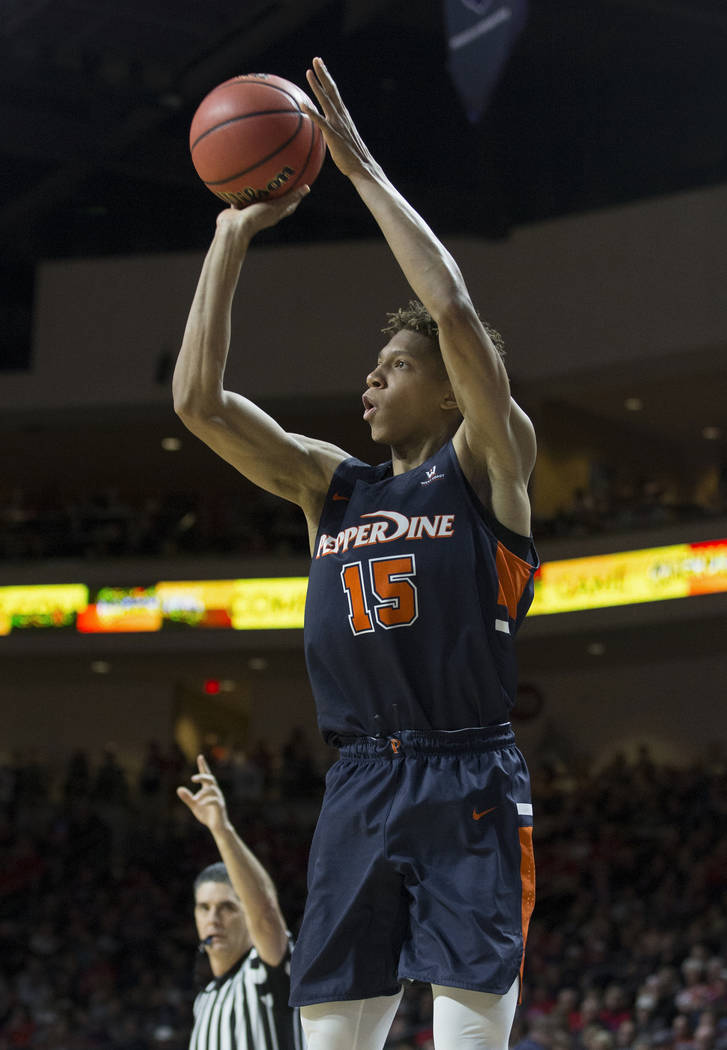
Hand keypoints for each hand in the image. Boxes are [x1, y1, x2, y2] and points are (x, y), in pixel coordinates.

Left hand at [176, 754, 229, 834]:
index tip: (200, 756)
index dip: (203, 766)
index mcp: (208, 789)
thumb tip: (178, 789)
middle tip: (192, 779)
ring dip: (202, 793)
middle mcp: (215, 791)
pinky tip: (200, 804)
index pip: (206, 775)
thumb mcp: (195, 805)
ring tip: (195, 800)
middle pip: (210, 779)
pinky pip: (214, 800)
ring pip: (211, 789)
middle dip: (202, 776)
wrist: (217, 827)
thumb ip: (188, 798)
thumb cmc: (207, 814)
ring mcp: (218, 798)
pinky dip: (207, 800)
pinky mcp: (220, 806)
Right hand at [215, 184, 309, 237]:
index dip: (295, 197)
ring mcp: (251, 212)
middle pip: (273, 201)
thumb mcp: (276, 206)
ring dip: (258, 189)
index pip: (289, 206)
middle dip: (277, 191)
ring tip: (260, 174)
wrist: (234, 227)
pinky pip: (241, 197)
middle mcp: (264, 213)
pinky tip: (240, 177)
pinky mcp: (239, 209)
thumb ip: (290, 197)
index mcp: (275, 215)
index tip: (300, 186)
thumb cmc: (257, 217)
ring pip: (256, 199)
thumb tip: (307, 187)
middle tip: (280, 176)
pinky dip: (241, 189)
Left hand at [303, 57, 375, 178]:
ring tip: (308, 72)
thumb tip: (323, 132)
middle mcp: (341, 116)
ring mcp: (337, 124)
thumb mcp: (341, 141)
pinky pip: (320, 121)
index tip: (320, 65)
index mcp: (343, 115)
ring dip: (317, 86)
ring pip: (326, 100)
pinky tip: (302, 105)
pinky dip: (312, 112)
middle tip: (316, 59)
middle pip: (331, 90)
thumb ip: (332, 132)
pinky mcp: (333, 135)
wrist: (362, 167)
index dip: (326, 78)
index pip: (334, 92)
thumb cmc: (352, 158)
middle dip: (323, 74)